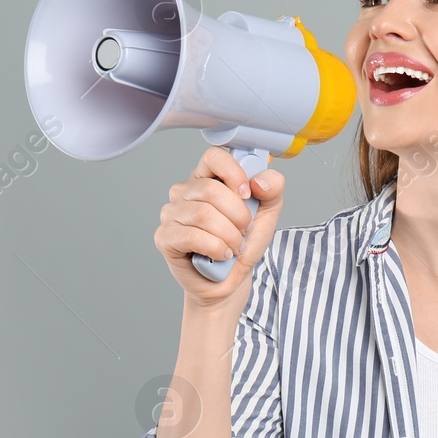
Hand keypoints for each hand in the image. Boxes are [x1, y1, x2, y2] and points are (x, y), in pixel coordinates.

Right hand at [156, 145, 284, 308]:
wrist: (231, 281)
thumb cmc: (243, 245)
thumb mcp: (267, 215)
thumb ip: (273, 190)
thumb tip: (260, 181)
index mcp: (207, 178)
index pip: (214, 156)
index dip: (234, 173)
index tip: (247, 193)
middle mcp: (184, 192)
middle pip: (211, 190)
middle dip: (238, 215)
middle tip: (245, 231)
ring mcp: (171, 214)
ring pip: (203, 214)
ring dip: (229, 235)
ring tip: (235, 247)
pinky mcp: (165, 237)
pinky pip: (192, 236)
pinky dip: (215, 248)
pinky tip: (221, 255)